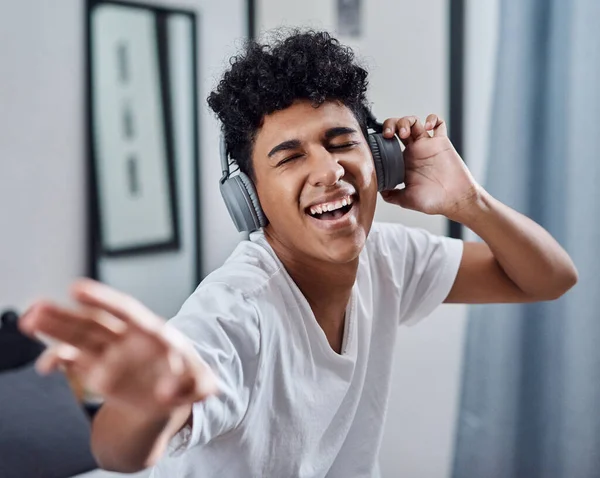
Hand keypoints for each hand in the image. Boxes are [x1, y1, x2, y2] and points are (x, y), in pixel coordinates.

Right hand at [19, 279, 216, 419]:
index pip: (126, 310)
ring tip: (30, 319)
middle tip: (37, 307)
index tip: (76, 289)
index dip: (103, 299)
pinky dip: (58, 362)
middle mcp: (126, 338)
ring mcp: (108, 354)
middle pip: (93, 322)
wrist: (171, 394)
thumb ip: (197, 386)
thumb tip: (166, 393)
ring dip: (54, 329)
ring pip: (77, 337)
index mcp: (152, 332)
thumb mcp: (203, 384)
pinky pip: (73, 362)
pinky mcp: (96, 371)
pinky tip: (45, 365)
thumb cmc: (189, 380)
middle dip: (66, 315)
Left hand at [379, 114, 480, 221]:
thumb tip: (377, 190)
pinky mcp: (441, 142)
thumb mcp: (406, 199)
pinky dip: (432, 119)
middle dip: (391, 124)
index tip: (376, 143)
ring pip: (414, 122)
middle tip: (388, 134)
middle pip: (399, 127)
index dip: (381, 139)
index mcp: (403, 162)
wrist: (454, 200)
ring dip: (406, 121)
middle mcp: (414, 151)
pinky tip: (427, 127)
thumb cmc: (433, 202)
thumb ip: (392, 195)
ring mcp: (427, 145)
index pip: (388, 143)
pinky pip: (438, 123)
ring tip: (404, 133)